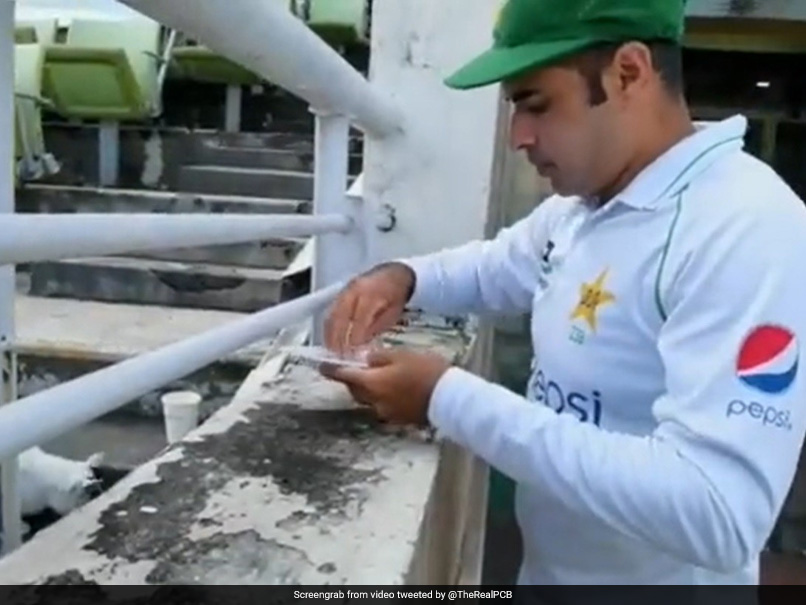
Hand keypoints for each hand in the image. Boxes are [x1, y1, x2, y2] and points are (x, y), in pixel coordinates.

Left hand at [320, 348, 450, 425]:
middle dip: (353, 380)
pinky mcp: (398, 420)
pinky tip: (395, 389)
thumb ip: (379, 358)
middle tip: (358, 368)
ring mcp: (386, 413)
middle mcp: (374, 402)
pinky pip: (383, 407)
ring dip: (368, 390)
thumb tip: (366, 360)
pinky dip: (383, 398)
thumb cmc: (426, 371)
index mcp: (372, 383)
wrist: (449, 398)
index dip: (331, 370)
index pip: (345, 376)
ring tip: (380, 377)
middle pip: (355, 391)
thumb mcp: (402, 355)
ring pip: (369, 400)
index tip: (322, 366)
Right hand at [324, 262, 415, 354]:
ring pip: (332, 315)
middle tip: (339, 357)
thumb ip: (378, 327)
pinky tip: (330, 340)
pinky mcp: (340, 293)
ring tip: (332, 352)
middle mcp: (355, 290)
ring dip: (330, 335)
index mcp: (372, 294)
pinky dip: (328, 328)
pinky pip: (330, 311)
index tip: (353, 354)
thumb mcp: (394, 311)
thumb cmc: (395, 294)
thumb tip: (364, 344)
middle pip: (341, 317)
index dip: (355, 338)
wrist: (392, 273)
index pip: (360, 319)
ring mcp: (345, 291)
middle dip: (338, 339)